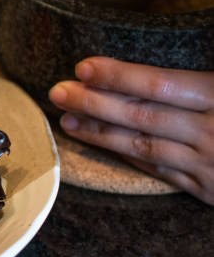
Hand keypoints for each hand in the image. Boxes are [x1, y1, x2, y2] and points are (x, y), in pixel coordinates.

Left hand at [49, 56, 213, 204]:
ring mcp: (208, 163)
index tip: (82, 68)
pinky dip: (126, 156)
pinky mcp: (207, 188)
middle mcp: (212, 132)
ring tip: (66, 120)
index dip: (117, 76)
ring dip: (99, 133)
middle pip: (140, 116)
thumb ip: (192, 79)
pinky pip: (158, 171)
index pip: (157, 85)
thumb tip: (138, 68)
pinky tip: (98, 142)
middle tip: (58, 93)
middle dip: (93, 104)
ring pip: (142, 146)